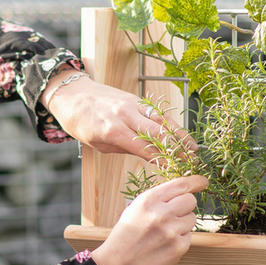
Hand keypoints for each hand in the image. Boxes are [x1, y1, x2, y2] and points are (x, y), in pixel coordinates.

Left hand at [43, 69, 194, 163]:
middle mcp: (126, 115)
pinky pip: (157, 112)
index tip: (176, 171)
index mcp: (114, 130)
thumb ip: (123, 147)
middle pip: (159, 133)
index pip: (145, 148)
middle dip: (178, 148)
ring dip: (180, 135)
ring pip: (162, 120)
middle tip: (192, 161)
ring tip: (193, 149)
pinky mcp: (136, 98)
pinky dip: (170, 123)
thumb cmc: (80, 122)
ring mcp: (133, 104)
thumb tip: (147, 155)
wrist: (72, 93)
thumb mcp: (97, 143)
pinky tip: (180, 133)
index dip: (163, 160)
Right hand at [90, 175, 208, 264]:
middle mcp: (162, 214)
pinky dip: (180, 239)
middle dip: (185, 205)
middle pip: (190, 200)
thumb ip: (158, 198)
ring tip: (165, 232)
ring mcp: (172, 231)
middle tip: (174, 214)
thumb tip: (183, 191)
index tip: (203, 182)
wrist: (118, 264)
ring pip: (192, 218)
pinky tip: (165, 244)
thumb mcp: (135, 208)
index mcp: (149, 200)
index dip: (195, 181)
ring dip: (183, 223)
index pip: (181, 184)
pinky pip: (189, 236)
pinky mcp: (179, 247)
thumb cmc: (126, 235)